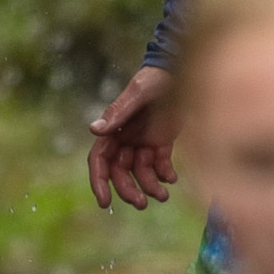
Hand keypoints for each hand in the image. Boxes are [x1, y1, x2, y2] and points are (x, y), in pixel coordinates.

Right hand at [88, 64, 179, 209]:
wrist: (181, 70)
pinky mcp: (162, 142)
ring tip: (163, 196)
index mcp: (114, 129)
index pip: (100, 160)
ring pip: (141, 173)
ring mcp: (144, 141)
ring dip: (149, 187)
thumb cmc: (156, 78)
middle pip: (121, 172)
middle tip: (141, 204)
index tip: (105, 202)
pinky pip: (160, 165)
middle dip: (128, 190)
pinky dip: (165, 174)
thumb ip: (118, 112)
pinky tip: (173, 178)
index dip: (99, 182)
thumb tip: (93, 130)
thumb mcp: (138, 94)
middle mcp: (126, 138)